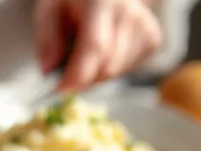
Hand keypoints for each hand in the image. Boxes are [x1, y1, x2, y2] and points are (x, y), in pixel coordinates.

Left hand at [34, 0, 162, 90]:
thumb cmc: (72, 2)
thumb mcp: (49, 11)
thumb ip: (47, 40)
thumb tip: (49, 70)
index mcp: (102, 1)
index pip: (95, 46)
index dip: (77, 74)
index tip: (59, 90)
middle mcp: (130, 12)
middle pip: (107, 65)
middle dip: (81, 79)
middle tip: (64, 76)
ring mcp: (145, 26)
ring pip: (115, 72)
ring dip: (94, 76)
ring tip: (84, 55)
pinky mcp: (153, 39)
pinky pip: (126, 70)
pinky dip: (108, 70)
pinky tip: (102, 52)